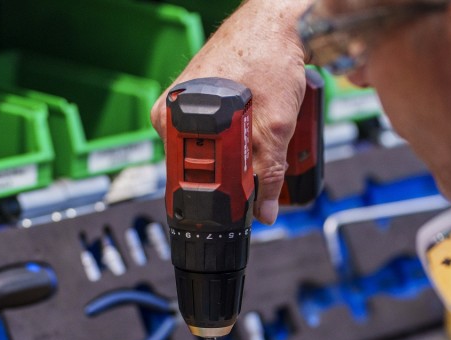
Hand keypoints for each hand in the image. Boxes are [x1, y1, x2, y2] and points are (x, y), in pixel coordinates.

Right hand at [151, 0, 312, 224]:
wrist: (277, 17)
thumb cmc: (268, 52)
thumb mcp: (275, 123)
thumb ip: (269, 171)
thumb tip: (264, 209)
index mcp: (173, 119)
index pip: (189, 177)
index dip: (222, 193)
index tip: (245, 200)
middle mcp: (173, 111)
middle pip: (203, 165)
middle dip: (235, 171)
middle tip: (263, 157)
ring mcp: (186, 102)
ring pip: (215, 147)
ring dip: (242, 150)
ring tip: (264, 127)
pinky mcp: (201, 96)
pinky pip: (218, 129)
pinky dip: (240, 132)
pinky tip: (258, 118)